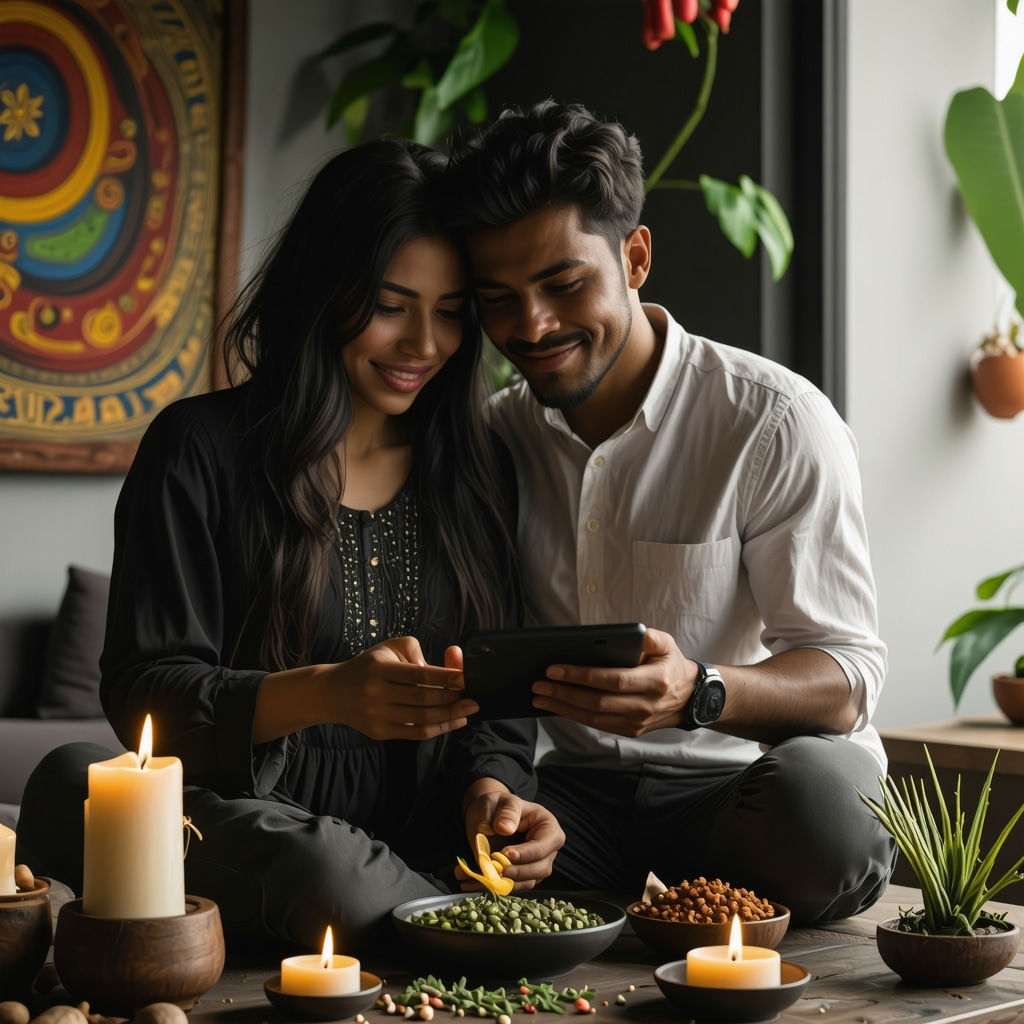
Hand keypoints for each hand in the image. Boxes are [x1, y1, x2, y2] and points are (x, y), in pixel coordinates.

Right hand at [328, 637, 477, 740]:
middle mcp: (376, 693)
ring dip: (450, 715)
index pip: (418, 674)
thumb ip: (416, 652)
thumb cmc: (369, 666)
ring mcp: (377, 716)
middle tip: (474, 697)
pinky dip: (438, 728)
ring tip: (468, 710)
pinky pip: (415, 733)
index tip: (465, 679)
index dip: (444, 677)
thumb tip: (444, 667)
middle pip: (422, 699)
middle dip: (452, 699)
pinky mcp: (379, 733)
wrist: (332, 692)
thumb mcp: (388, 648)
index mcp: (379, 669)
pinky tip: (454, 721)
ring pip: (421, 719)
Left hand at [459, 788, 564, 890]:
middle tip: (498, 869)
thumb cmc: (499, 805)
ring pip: (529, 882)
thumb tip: (504, 828)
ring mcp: (536, 864)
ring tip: (484, 877)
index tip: (506, 854)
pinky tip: (476, 882)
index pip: (543, 845)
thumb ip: (506, 812)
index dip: (526, 853)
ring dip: (507, 883)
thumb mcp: (502, 801)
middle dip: (519, 872)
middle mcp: (547, 849)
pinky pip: (514, 886)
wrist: (488, 814)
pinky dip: (496, 886)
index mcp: (548, 827)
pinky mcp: (522, 876)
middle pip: (541, 868)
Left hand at [530, 627, 694, 736]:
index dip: (582, 676)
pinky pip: (597, 725)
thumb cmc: (671, 665)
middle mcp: (646, 705)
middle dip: (564, 693)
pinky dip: (574, 716)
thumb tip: (637, 634)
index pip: (613, 680)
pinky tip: (556, 706)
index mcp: (655, 681)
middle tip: (538, 684)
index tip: (555, 668)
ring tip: (539, 696)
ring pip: (594, 718)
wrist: (690, 699)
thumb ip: (653, 638)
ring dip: (563, 708)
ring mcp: (637, 722)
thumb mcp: (668, 645)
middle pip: (598, 702)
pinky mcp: (630, 731)